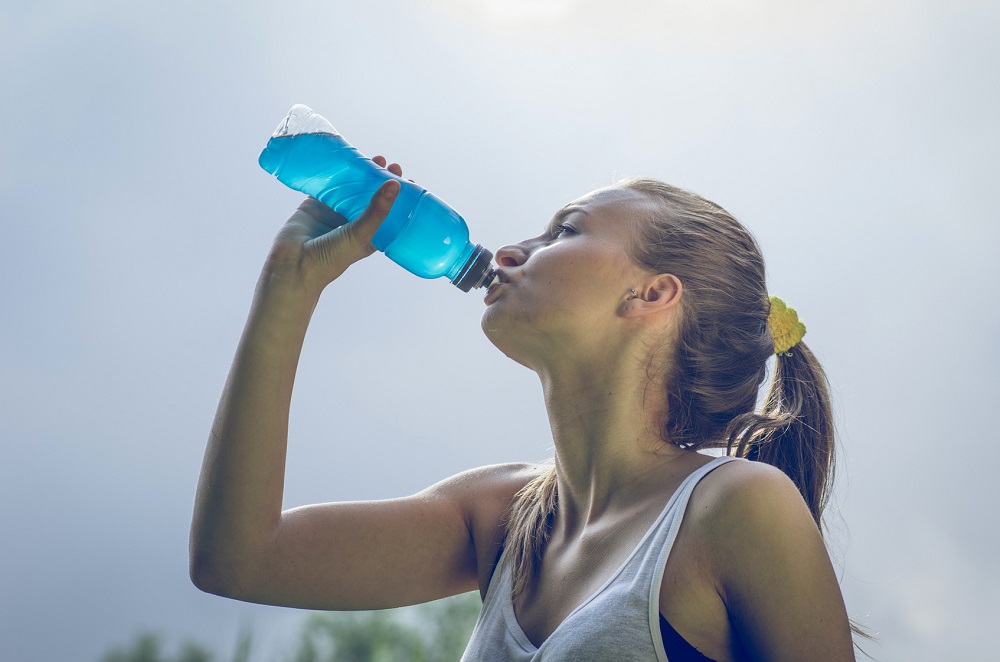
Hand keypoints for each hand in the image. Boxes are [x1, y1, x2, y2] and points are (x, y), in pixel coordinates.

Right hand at [264, 157, 404, 292]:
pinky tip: (346, 159)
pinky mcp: (315, 204)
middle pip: (371, 197)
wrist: (293, 265)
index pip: (389, 213)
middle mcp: (353, 223)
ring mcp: (334, 212)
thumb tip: (395, 184)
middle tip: (392, 166)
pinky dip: (335, 172)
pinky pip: (327, 184)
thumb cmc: (331, 259)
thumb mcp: (360, 234)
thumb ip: (377, 210)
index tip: (407, 181)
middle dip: (381, 181)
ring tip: (376, 159)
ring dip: (362, 174)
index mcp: (369, 235)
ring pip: (351, 188)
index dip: (399, 198)